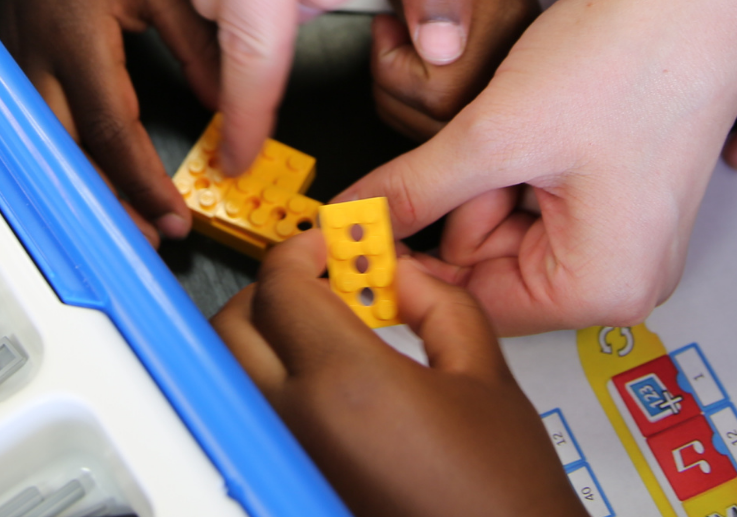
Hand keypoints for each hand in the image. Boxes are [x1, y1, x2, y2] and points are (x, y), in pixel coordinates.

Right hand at [0, 0, 218, 242]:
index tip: (175, 220)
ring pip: (37, 148)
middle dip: (105, 206)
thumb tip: (233, 104)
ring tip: (121, 220)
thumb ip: (199, 41)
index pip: (111, 133)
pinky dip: (54, 156)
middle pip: (64, 157)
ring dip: (78, 187)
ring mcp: (3, 63)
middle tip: (147, 241)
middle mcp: (30, 58)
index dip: (143, 184)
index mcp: (75, 37)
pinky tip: (82, 176)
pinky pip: (21, 124)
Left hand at [213, 233, 582, 516]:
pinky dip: (276, 382)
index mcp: (346, 383)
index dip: (300, 251)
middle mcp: (300, 423)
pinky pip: (257, 414)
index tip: (329, 245)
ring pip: (236, 374)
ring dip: (267, 337)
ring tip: (327, 327)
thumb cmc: (503, 492)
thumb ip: (436, 301)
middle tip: (319, 280)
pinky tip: (330, 378)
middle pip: (233, 328)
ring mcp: (289, 456)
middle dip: (270, 290)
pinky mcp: (295, 477)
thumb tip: (399, 272)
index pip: (280, 288)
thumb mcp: (486, 373)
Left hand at [338, 0, 736, 331]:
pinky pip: (529, 182)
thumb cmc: (634, 55)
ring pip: (499, 214)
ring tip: (516, 108)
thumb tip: (351, 223)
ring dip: (482, 162)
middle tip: (469, 135)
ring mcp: (618, 225)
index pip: (468, 304)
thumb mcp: (498, 131)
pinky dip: (509, 144)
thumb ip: (415, 188)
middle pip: (484, 260)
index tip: (348, 223)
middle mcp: (618, 271)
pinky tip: (531, 100)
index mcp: (601, 286)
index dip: (404, 259)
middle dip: (455, 196)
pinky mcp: (611, 180)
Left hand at [371, 0, 538, 140]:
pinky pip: (444, 128)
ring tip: (400, 45)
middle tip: (390, 36)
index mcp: (510, 17)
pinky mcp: (498, 90)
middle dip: (396, 88)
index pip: (448, 93)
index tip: (387, 27)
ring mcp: (514, 78)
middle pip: (448, 127)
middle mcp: (522, 56)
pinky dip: (409, 105)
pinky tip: (413, 64)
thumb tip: (439, 44)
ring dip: (399, 98)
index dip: (396, 72)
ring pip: (443, 136)